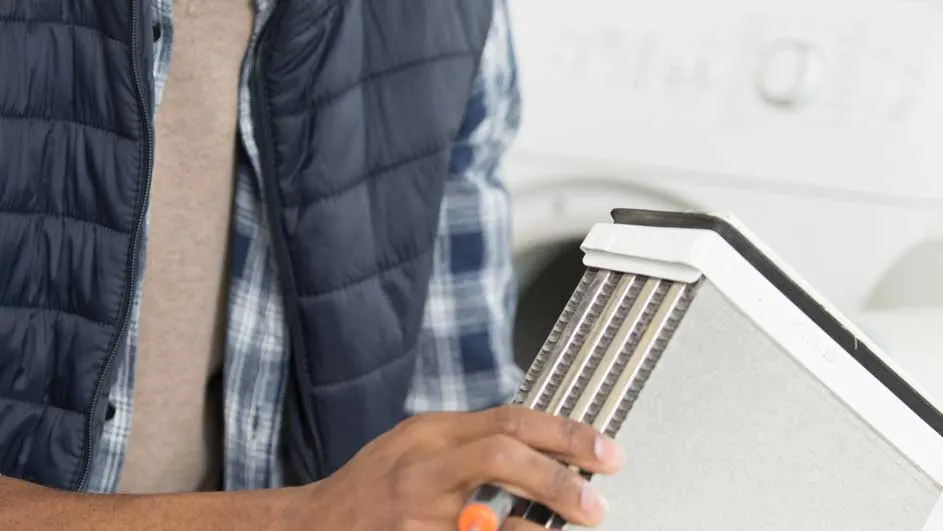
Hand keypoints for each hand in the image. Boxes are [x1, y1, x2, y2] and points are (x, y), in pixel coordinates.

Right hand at [291, 405, 623, 530]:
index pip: (509, 420)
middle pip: (502, 456)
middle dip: (558, 479)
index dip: (564, 434)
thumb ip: (470, 441)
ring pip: (492, 520)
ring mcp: (418, 516)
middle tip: (595, 505)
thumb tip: (539, 444)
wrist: (315, 526)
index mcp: (431, 435)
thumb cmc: (371, 487)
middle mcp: (424, 469)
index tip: (605, 452)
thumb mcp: (416, 444)